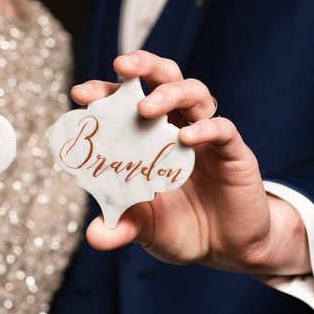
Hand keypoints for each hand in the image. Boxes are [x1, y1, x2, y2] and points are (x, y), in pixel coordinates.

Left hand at [72, 50, 309, 275]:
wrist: (228, 249)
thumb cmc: (182, 226)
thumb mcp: (145, 228)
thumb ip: (122, 226)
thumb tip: (94, 236)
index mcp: (150, 133)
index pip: (127, 98)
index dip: (104, 91)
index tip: (79, 94)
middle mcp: (178, 124)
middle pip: (164, 76)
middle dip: (143, 64)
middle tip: (120, 66)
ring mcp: (207, 136)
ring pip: (194, 92)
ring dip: (169, 92)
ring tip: (147, 107)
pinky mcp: (234, 153)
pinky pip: (223, 129)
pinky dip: (206, 128)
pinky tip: (186, 137)